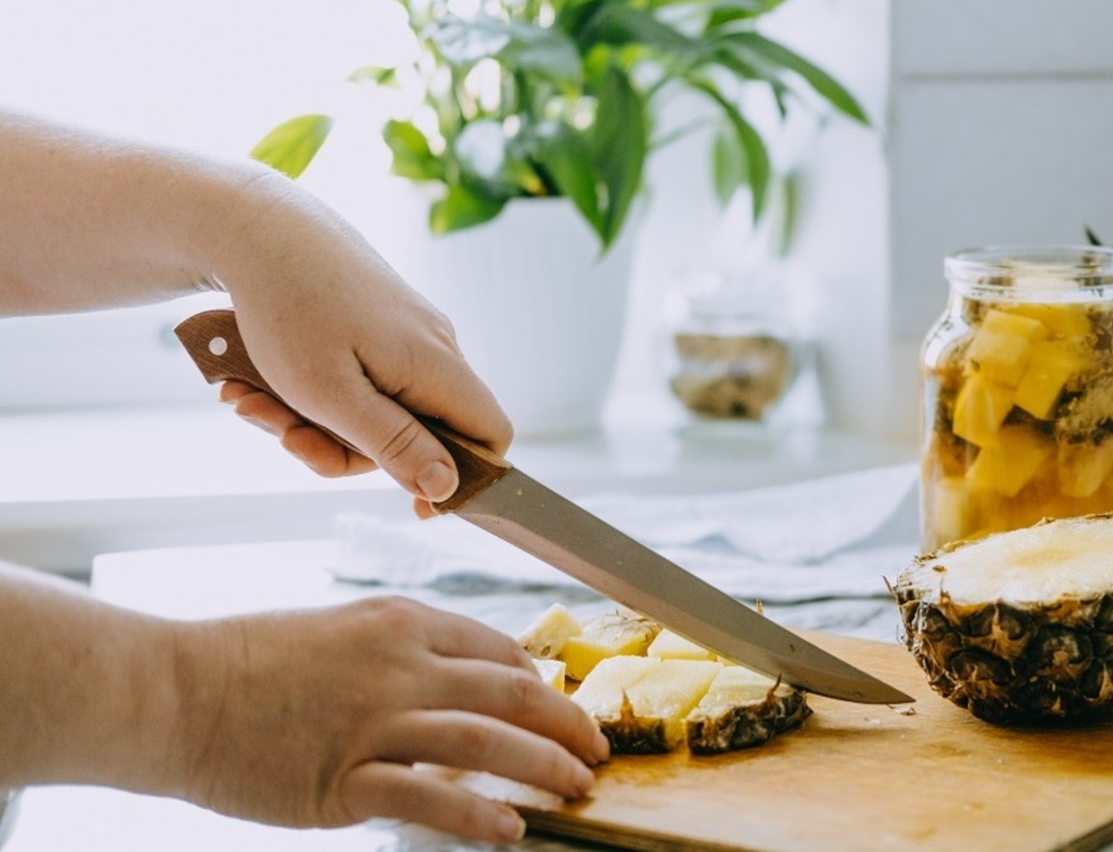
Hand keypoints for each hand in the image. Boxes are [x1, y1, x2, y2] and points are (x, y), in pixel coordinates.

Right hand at [174, 596, 609, 842]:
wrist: (175, 692)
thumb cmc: (253, 661)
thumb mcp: (344, 628)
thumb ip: (408, 649)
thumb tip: (474, 676)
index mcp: (402, 623)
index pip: (500, 652)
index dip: (544, 685)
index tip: (562, 710)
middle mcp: (400, 666)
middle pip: (513, 694)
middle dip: (568, 726)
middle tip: (595, 751)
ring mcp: (374, 723)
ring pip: (487, 744)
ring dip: (544, 768)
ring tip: (576, 789)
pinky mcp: (343, 781)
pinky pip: (429, 800)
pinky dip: (478, 817)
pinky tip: (508, 830)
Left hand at [210, 173, 510, 514]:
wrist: (256, 225)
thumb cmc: (290, 307)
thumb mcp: (332, 394)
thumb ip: (394, 444)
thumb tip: (448, 487)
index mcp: (437, 366)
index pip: (491, 437)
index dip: (462, 479)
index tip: (410, 505)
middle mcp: (435, 349)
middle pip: (419, 433)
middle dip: (346, 448)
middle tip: (285, 436)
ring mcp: (406, 337)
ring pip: (377, 410)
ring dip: (312, 422)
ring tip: (250, 401)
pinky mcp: (376, 327)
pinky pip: (357, 382)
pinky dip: (308, 393)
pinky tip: (254, 383)